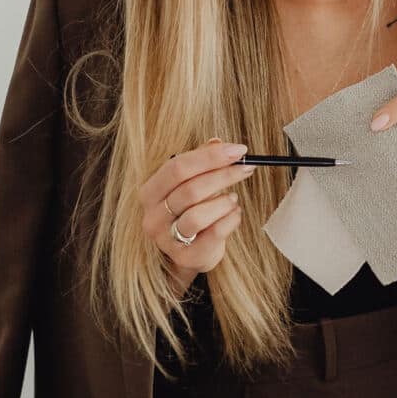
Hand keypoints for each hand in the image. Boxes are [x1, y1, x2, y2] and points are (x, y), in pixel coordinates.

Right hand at [139, 140, 255, 276]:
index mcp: (150, 192)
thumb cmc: (189, 212)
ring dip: (224, 202)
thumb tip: (216, 141)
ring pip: (198, 215)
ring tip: (233, 199)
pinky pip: (214, 234)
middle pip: (190, 189)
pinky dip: (230, 220)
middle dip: (223, 175)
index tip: (238, 150)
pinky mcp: (186, 256)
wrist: (187, 253)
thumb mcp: (190, 185)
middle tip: (246, 168)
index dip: (210, 156)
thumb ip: (200, 162)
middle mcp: (153, 216)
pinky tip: (234, 214)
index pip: (177, 167)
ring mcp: (167, 239)